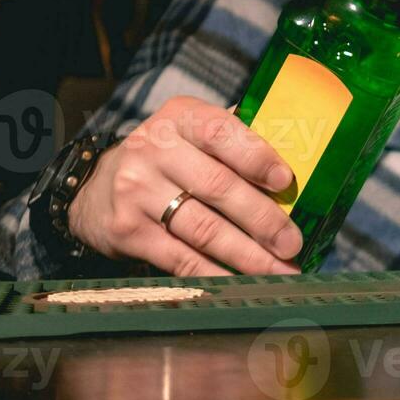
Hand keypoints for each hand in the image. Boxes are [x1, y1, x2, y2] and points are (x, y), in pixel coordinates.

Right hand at [67, 96, 303, 276]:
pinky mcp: (127, 230)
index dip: (256, 157)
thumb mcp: (194, 131)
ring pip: (203, 228)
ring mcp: (137, 190)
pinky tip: (240, 282)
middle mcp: (154, 149)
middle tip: (293, 243)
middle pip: (218, 187)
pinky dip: (215, 273)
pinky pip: (180, 258)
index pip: (222, 132)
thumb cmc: (169, 156)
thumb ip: (237, 138)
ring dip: (247, 255)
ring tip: (279, 270)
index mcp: (181, 117)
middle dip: (262, 219)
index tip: (286, 181)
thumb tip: (302, 159)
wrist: (97, 184)